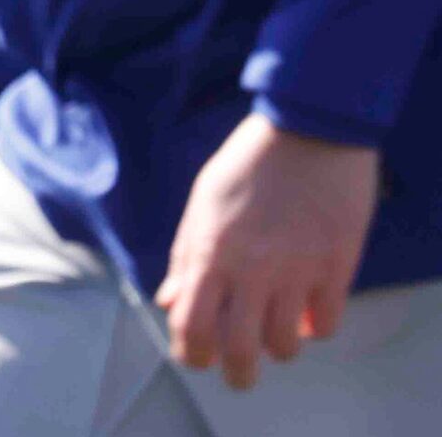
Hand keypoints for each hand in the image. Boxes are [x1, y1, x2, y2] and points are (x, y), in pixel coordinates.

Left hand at [157, 111, 380, 389]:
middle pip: (238, 350)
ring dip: (278, 348)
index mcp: (209, 252)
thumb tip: (169, 300)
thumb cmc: (247, 165)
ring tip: (276, 332)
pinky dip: (316, 327)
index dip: (191, 352)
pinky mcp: (336, 268)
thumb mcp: (202, 204)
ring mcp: (295, 271)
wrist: (307, 131)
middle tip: (239, 374)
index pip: (191, 325)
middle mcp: (250, 269)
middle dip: (236, 373)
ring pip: (284, 345)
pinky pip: (326, 324)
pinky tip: (308, 312)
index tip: (197, 356)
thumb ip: (186, 256)